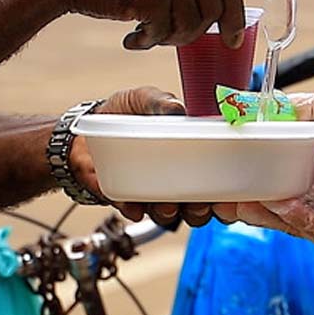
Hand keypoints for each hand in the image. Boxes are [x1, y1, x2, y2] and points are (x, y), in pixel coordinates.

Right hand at [50, 0, 245, 49]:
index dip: (235, 15)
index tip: (233, 38)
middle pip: (213, 9)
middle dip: (194, 33)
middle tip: (171, 40)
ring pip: (190, 25)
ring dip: (168, 39)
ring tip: (144, 35)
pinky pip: (164, 33)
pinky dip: (148, 43)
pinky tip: (130, 38)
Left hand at [68, 86, 215, 226]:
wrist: (84, 130)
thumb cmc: (123, 112)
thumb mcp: (142, 99)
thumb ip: (159, 102)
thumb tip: (176, 108)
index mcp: (188, 152)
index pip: (217, 177)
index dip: (227, 192)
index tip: (229, 195)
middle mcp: (175, 177)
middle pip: (199, 206)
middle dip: (201, 210)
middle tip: (196, 203)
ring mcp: (153, 191)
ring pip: (170, 215)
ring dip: (170, 213)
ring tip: (163, 203)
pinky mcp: (128, 200)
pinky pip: (137, 213)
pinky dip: (135, 210)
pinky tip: (132, 204)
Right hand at [214, 93, 313, 255]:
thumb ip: (295, 106)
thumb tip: (255, 101)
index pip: (273, 173)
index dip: (249, 170)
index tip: (226, 163)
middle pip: (268, 198)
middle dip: (241, 195)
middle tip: (215, 189)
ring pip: (276, 216)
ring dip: (252, 209)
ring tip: (226, 202)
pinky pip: (298, 224)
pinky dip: (283, 213)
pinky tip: (271, 202)